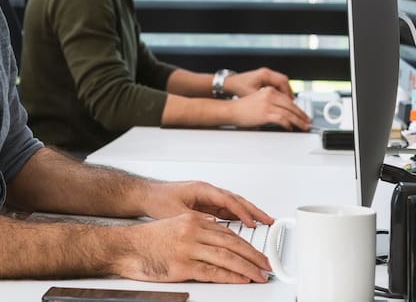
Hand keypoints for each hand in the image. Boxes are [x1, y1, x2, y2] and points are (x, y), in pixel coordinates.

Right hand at [114, 212, 270, 283]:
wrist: (123, 247)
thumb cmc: (146, 241)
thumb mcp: (175, 226)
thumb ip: (197, 232)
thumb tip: (218, 244)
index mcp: (193, 220)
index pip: (228, 233)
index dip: (247, 244)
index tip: (258, 253)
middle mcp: (193, 231)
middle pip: (233, 243)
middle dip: (254, 256)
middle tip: (266, 265)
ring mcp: (188, 248)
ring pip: (227, 258)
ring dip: (247, 268)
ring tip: (259, 275)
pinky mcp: (182, 266)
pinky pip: (213, 272)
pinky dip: (231, 277)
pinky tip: (242, 280)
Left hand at [142, 180, 271, 225]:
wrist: (147, 195)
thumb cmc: (158, 200)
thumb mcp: (176, 212)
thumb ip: (195, 219)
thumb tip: (212, 226)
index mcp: (202, 189)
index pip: (228, 200)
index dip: (242, 212)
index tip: (252, 223)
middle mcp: (207, 191)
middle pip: (236, 200)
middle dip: (253, 210)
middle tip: (268, 220)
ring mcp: (208, 197)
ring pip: (233, 204)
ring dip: (248, 213)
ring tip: (263, 222)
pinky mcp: (206, 204)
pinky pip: (226, 210)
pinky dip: (238, 216)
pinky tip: (246, 225)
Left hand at [224, 67, 293, 98]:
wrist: (228, 83)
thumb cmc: (238, 88)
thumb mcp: (252, 95)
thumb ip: (264, 100)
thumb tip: (275, 108)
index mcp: (264, 74)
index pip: (282, 82)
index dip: (288, 93)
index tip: (291, 102)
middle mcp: (266, 72)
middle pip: (283, 81)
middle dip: (289, 92)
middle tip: (293, 102)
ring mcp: (265, 74)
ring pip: (280, 82)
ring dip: (284, 91)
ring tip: (288, 102)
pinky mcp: (263, 78)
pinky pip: (275, 83)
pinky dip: (279, 91)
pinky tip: (280, 99)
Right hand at [228, 86, 310, 130]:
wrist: (231, 110)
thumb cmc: (242, 107)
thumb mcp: (258, 98)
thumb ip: (271, 102)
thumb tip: (282, 112)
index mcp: (269, 91)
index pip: (288, 99)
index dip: (298, 108)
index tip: (302, 114)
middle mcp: (270, 95)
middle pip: (291, 106)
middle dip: (301, 115)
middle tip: (307, 121)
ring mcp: (268, 105)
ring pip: (289, 113)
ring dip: (298, 121)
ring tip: (303, 126)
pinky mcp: (265, 114)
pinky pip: (282, 119)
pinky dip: (288, 124)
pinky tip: (290, 127)